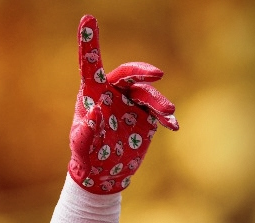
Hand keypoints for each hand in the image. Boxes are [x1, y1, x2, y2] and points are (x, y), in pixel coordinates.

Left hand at [68, 14, 178, 193]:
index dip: (89, 41)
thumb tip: (96, 110)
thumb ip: (86, 131)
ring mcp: (132, 104)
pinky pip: (159, 113)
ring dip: (159, 101)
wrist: (105, 172)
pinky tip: (173, 125)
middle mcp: (114, 92)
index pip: (91, 62)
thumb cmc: (87, 155)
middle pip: (128, 74)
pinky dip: (167, 117)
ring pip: (147, 94)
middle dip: (143, 71)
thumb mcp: (81, 147)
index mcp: (93, 92)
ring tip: (169, 112)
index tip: (87, 18)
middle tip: (157, 74)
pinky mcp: (147, 117)